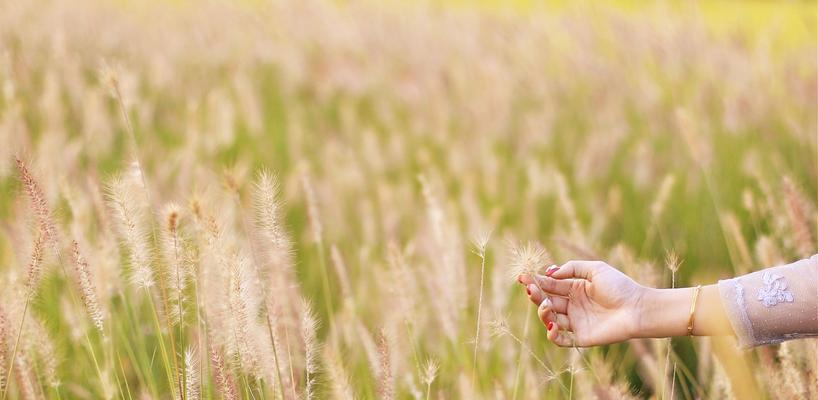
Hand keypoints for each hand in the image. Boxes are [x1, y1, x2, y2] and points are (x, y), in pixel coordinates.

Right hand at [518, 260, 646, 346]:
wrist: (638, 308)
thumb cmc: (620, 286)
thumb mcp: (596, 269)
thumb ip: (572, 268)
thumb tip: (550, 273)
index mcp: (574, 289)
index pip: (550, 285)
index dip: (535, 281)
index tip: (522, 276)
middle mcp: (572, 305)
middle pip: (546, 300)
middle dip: (536, 295)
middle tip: (530, 289)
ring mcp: (575, 322)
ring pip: (550, 319)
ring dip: (543, 312)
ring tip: (546, 305)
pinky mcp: (581, 337)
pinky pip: (561, 339)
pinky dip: (553, 334)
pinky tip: (553, 325)